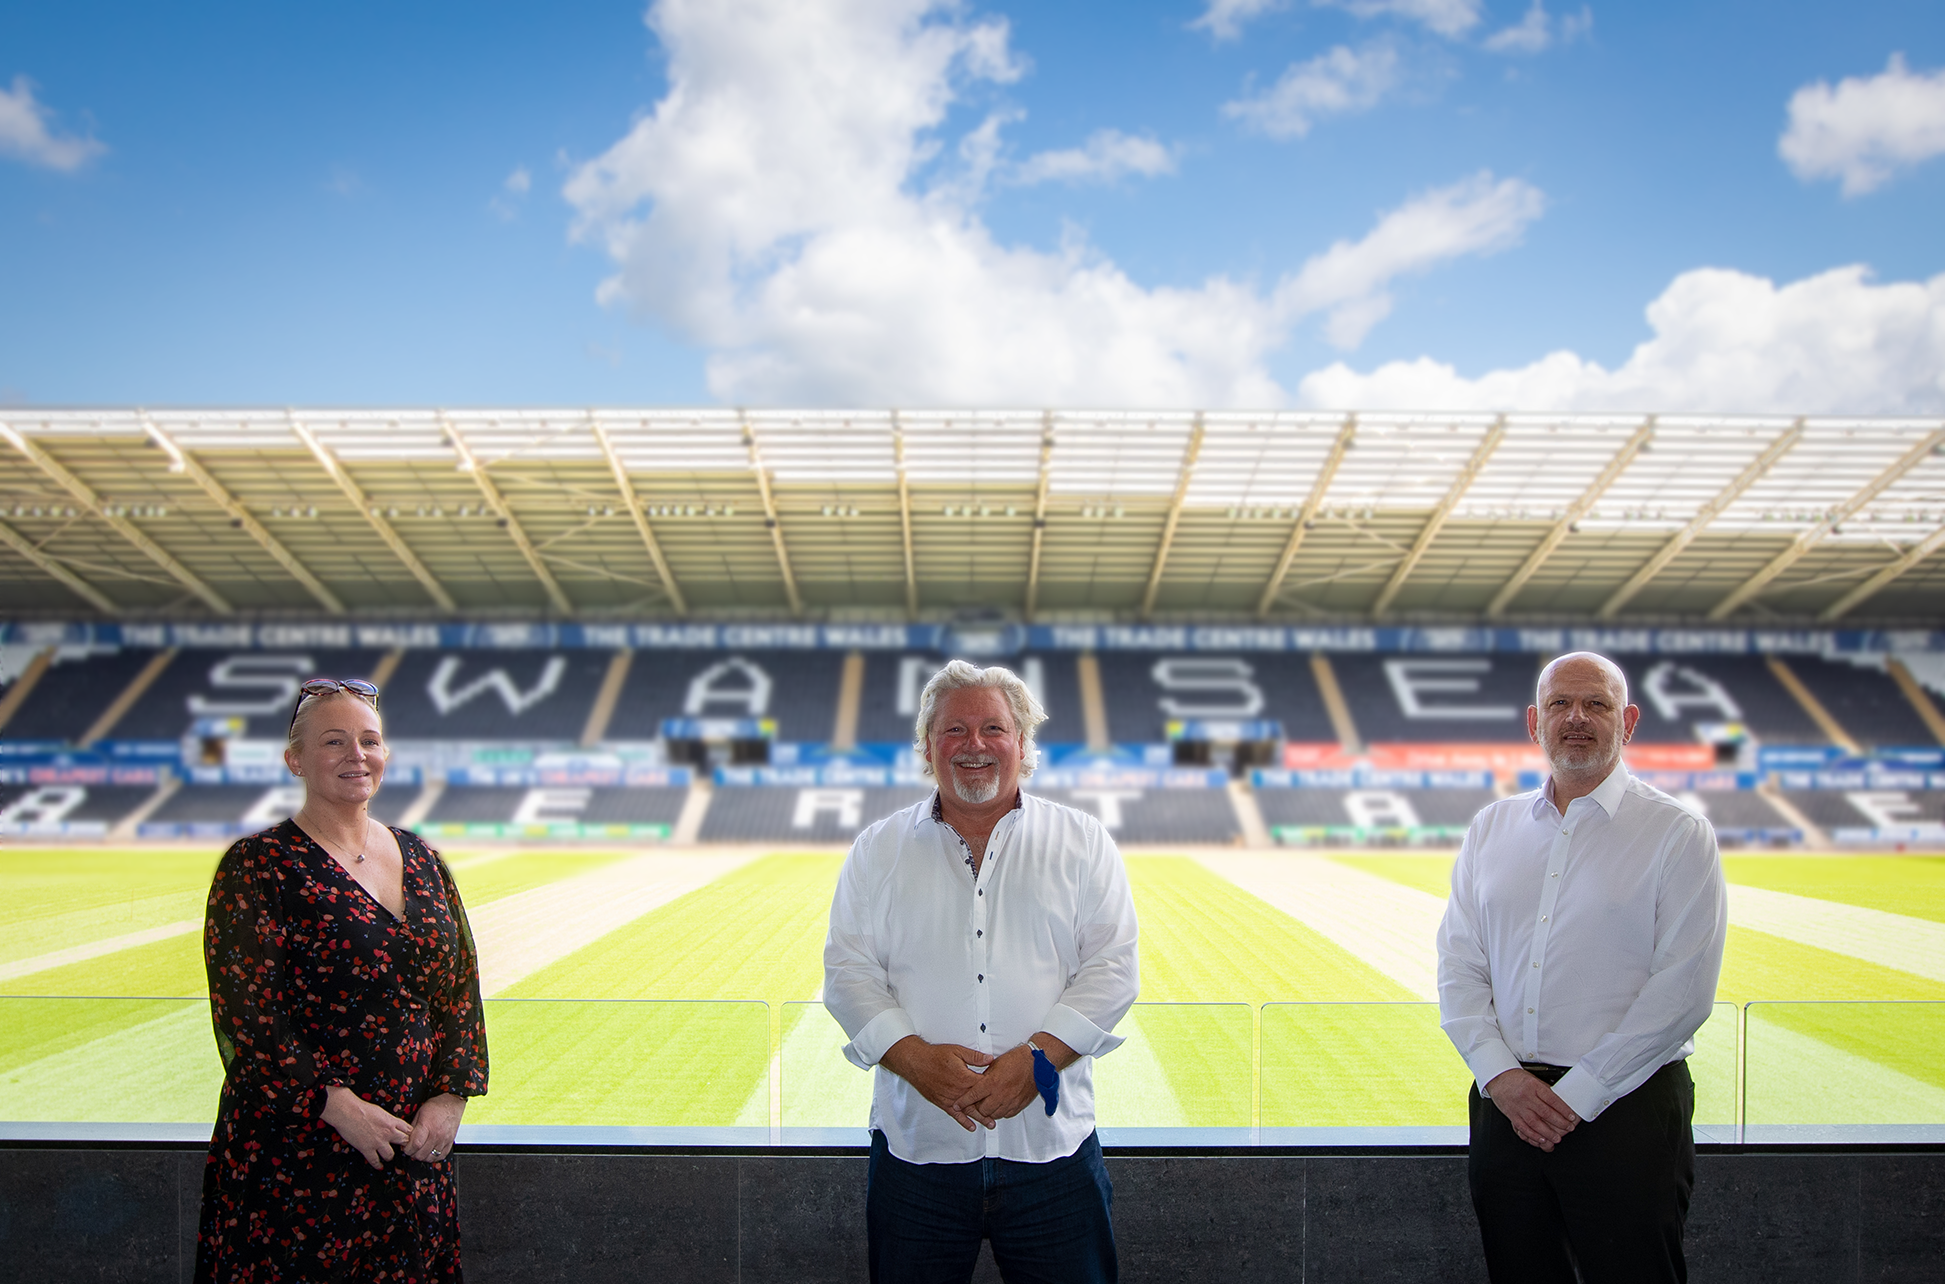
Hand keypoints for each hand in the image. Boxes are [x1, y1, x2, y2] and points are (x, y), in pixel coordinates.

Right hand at [320, 1085, 412, 1169]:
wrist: (348, 1111)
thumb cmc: (362, 1108)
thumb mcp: (381, 1111)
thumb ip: (388, 1120)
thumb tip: (391, 1124)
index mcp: (392, 1121)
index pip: (408, 1130)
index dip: (409, 1135)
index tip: (407, 1138)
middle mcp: (388, 1132)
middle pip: (404, 1142)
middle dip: (403, 1145)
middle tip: (401, 1149)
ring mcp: (378, 1142)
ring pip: (390, 1155)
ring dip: (389, 1156)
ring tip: (388, 1156)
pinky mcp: (367, 1149)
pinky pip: (375, 1161)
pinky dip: (377, 1164)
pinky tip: (378, 1165)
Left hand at [404, 1092, 466, 1163]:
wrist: (453, 1103)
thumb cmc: (437, 1106)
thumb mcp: (420, 1113)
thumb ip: (413, 1127)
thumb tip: (406, 1138)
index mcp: (427, 1126)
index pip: (415, 1145)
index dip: (407, 1149)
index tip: (406, 1147)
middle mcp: (436, 1134)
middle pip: (421, 1154)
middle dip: (413, 1154)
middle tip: (411, 1149)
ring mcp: (444, 1140)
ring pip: (430, 1157)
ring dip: (423, 1156)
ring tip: (420, 1151)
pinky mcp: (450, 1142)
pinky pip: (441, 1156)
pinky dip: (433, 1157)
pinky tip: (430, 1152)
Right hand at [879, 1037, 993, 1131]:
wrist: (916, 1062)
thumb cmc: (935, 1056)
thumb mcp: (957, 1051)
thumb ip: (975, 1057)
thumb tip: (990, 1059)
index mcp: (965, 1077)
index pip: (984, 1086)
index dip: (994, 1088)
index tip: (1002, 1090)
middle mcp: (959, 1091)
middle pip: (978, 1102)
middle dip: (990, 1108)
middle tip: (1001, 1114)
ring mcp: (951, 1099)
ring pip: (969, 1111)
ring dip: (980, 1118)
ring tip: (991, 1124)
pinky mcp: (942, 1103)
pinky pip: (955, 1115)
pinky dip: (964, 1121)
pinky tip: (971, 1127)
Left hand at [953, 1033, 1075, 1129]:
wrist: (1036, 1064)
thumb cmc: (1016, 1060)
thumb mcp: (995, 1065)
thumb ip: (984, 1076)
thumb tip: (976, 1082)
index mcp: (992, 1082)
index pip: (972, 1096)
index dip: (962, 1102)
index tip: (956, 1104)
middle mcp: (1000, 1094)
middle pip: (982, 1110)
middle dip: (976, 1108)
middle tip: (975, 1103)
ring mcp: (1010, 1101)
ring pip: (993, 1114)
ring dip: (988, 1111)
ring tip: (986, 1106)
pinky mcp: (1018, 1105)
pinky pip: (1006, 1114)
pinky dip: (1000, 1112)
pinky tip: (999, 1107)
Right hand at [1485, 1069, 1580, 1150]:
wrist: (1498, 1078)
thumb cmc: (1516, 1079)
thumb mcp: (1534, 1080)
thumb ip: (1545, 1091)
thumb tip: (1560, 1104)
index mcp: (1533, 1086)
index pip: (1552, 1099)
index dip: (1563, 1110)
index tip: (1571, 1117)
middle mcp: (1525, 1097)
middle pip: (1545, 1112)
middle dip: (1559, 1123)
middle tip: (1568, 1128)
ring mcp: (1518, 1107)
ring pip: (1534, 1123)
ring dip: (1547, 1133)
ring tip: (1556, 1138)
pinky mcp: (1512, 1115)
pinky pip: (1522, 1127)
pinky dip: (1532, 1135)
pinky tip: (1540, 1139)